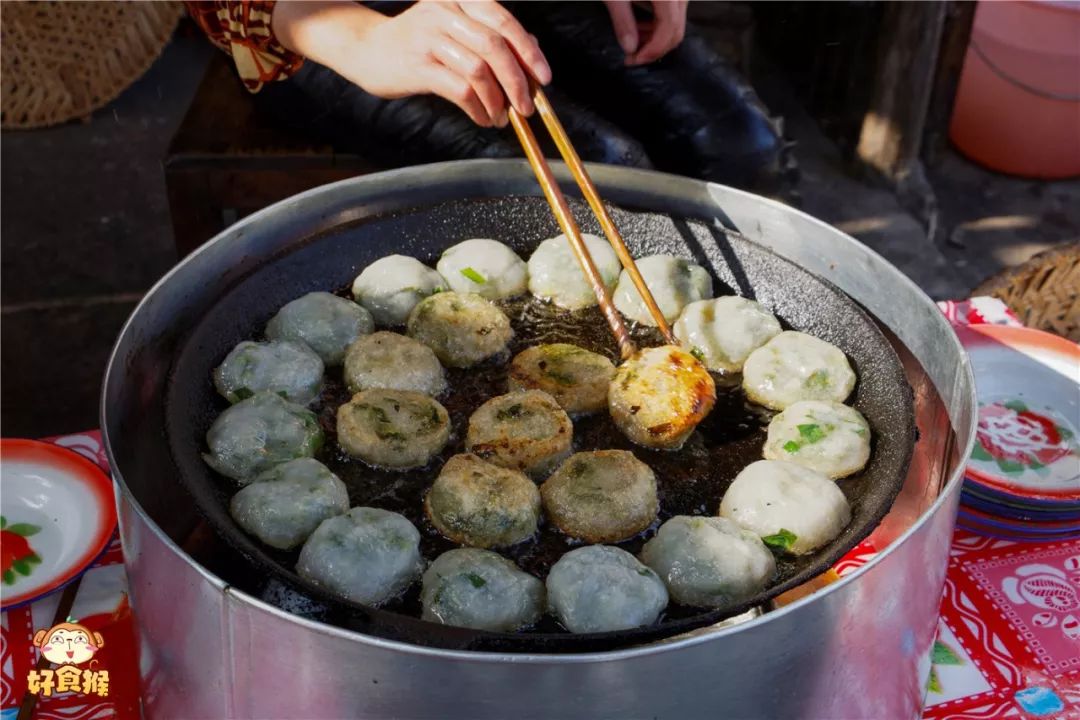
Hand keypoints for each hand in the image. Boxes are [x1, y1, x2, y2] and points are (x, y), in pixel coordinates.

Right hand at [273, 0, 551, 126]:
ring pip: (480, 71)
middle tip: (526, 106)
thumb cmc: (418, 41)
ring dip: (498, 100)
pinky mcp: (418, 65)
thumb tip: (532, 55)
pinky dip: (478, 108)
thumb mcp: (456, 28)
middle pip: (496, 47)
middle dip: (518, 82)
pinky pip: (460, 90)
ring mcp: (430, 37)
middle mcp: (446, 12)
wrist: (366, 48)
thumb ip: (492, 36)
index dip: (529, 51)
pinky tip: (482, 117)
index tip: (544, 77)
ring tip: (501, 117)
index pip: (504, 21)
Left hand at [602, 1, 687, 65]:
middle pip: (676, 31)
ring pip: (676, 25)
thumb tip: (630, 48)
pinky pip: (674, 15)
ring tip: (633, 38)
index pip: (669, 29)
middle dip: (654, 48)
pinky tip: (640, 25)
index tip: (635, 60)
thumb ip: (622, 21)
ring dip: (656, 38)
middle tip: (632, 56)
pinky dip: (658, 26)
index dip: (653, 49)